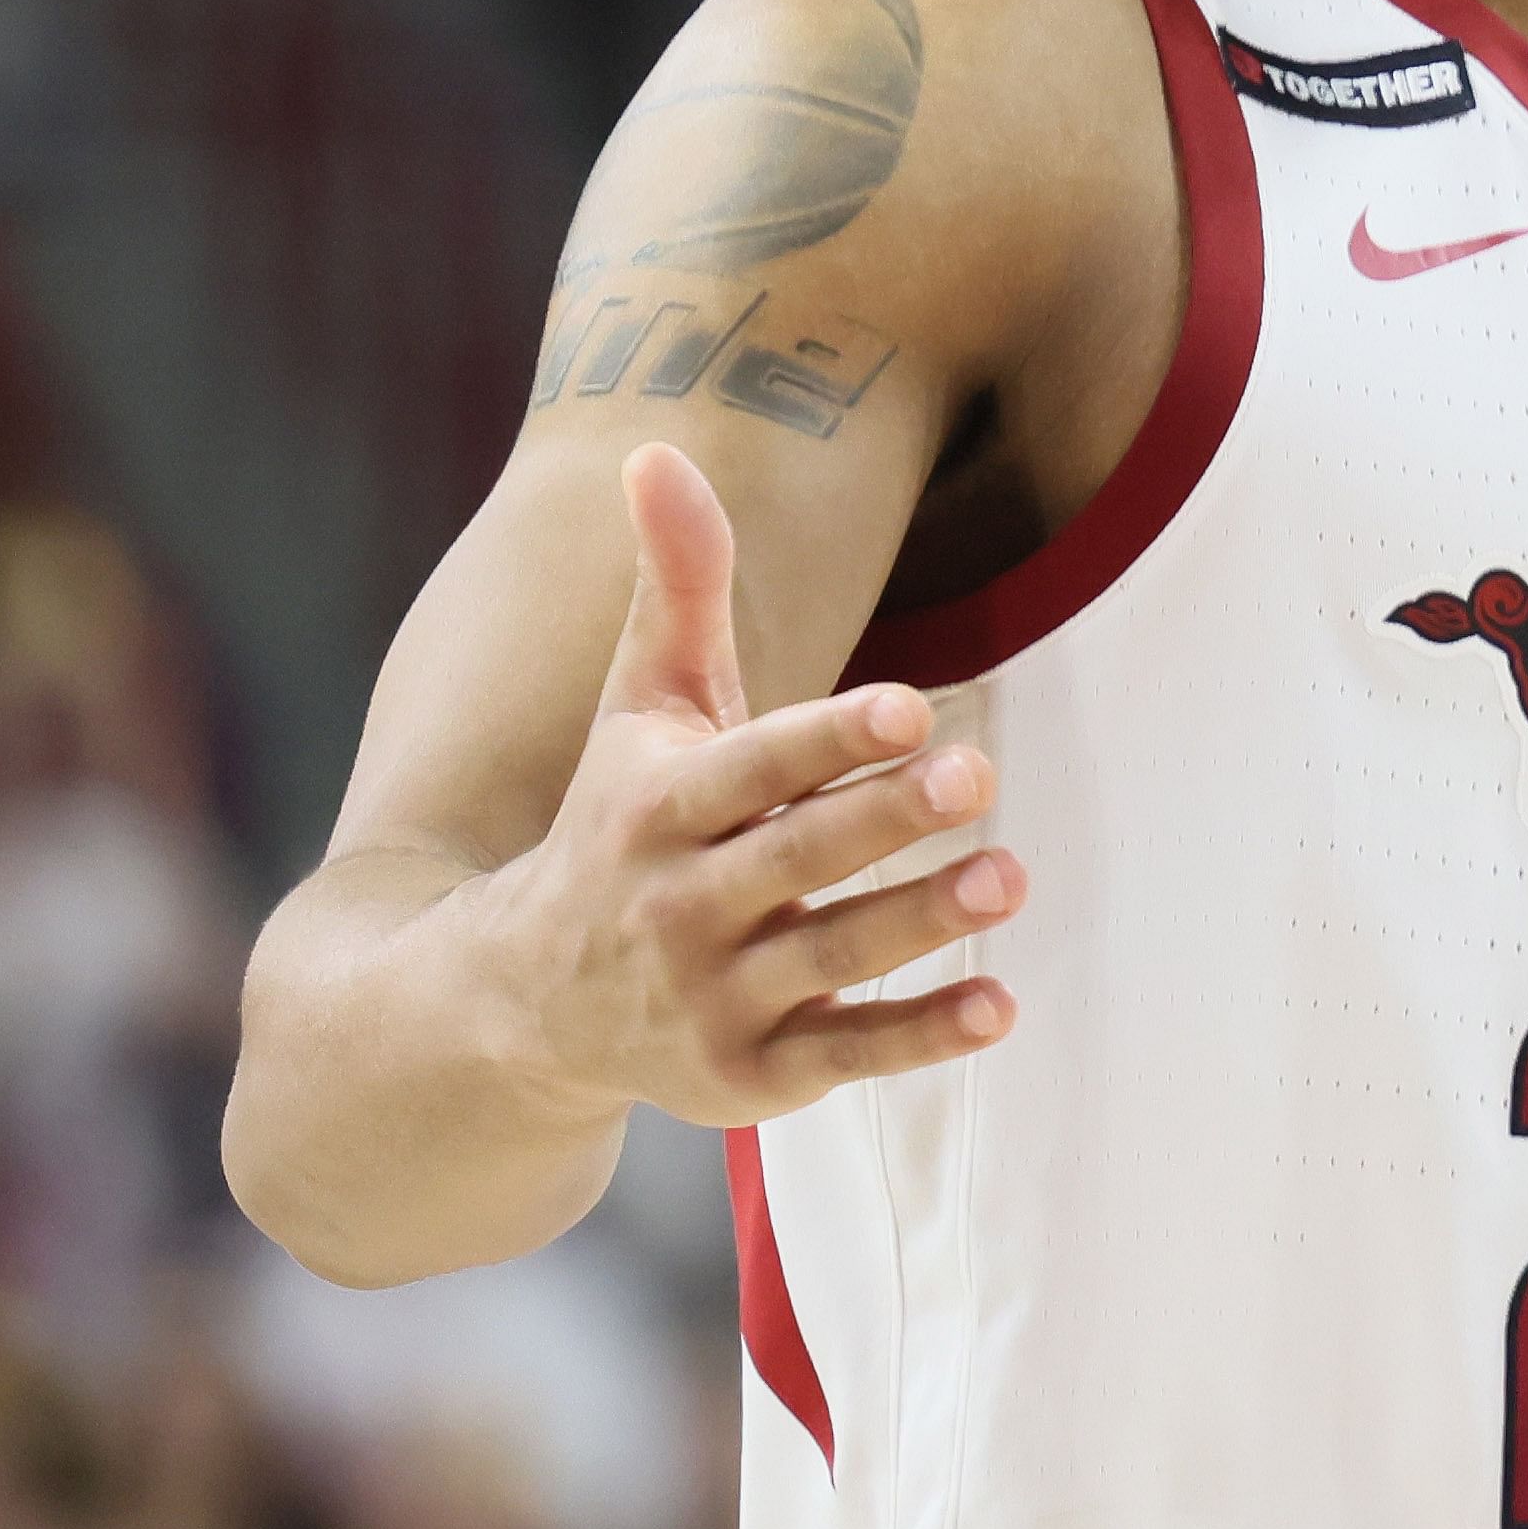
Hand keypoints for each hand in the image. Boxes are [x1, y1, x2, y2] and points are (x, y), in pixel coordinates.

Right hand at [462, 443, 1024, 1131]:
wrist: (518, 1003)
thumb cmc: (613, 824)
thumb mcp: (636, 710)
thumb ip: (674, 590)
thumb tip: (657, 450)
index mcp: (655, 806)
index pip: (750, 767)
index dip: (825, 739)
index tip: (908, 705)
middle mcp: (677, 904)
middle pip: (796, 859)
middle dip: (883, 819)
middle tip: (977, 775)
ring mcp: (713, 996)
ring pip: (830, 958)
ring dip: (920, 921)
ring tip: (1008, 877)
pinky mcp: (752, 1078)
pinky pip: (845, 1056)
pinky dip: (918, 1036)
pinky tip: (999, 1006)